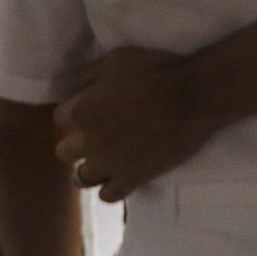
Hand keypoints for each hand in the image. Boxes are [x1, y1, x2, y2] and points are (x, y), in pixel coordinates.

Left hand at [56, 48, 216, 201]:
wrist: (196, 95)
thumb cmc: (157, 71)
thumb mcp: (116, 59)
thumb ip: (87, 75)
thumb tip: (75, 89)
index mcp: (80, 111)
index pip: (60, 118)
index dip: (76, 113)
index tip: (92, 110)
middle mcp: (88, 141)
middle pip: (65, 152)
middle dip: (79, 143)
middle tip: (101, 135)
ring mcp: (110, 163)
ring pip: (81, 178)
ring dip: (91, 169)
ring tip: (107, 161)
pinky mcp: (133, 178)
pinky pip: (108, 196)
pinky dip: (112, 188)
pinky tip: (123, 176)